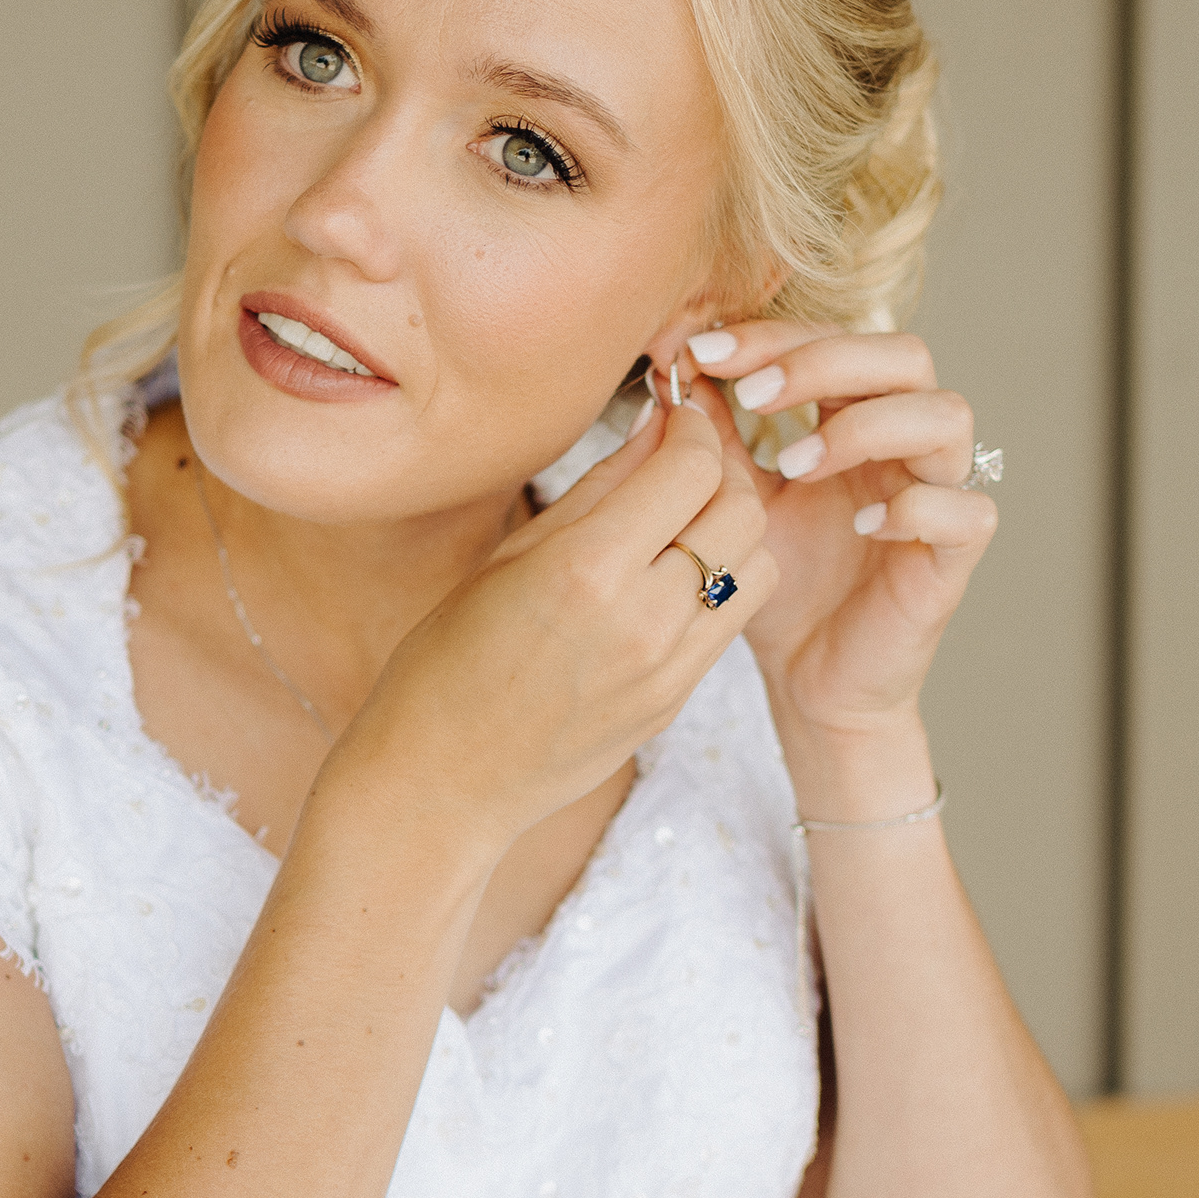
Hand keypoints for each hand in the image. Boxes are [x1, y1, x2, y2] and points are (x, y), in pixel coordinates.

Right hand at [323, 379, 775, 849]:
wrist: (442, 779)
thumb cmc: (449, 657)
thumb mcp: (512, 554)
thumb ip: (600, 487)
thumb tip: (657, 423)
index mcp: (586, 568)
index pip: (691, 468)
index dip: (691, 429)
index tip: (672, 418)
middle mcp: (641, 618)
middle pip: (742, 511)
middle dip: (720, 470)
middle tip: (683, 462)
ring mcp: (667, 668)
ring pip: (756, 565)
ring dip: (732, 531)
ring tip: (682, 524)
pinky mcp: (676, 702)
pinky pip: (731, 621)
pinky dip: (719, 584)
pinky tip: (671, 579)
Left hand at [687, 324, 993, 742]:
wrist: (809, 677)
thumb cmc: (781, 583)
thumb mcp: (735, 499)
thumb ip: (715, 434)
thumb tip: (675, 361)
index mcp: (857, 416)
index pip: (835, 340)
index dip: (775, 336)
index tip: (703, 351)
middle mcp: (907, 444)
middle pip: (904, 356)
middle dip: (825, 362)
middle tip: (754, 394)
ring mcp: (939, 494)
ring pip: (947, 417)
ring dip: (868, 426)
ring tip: (795, 465)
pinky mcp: (955, 558)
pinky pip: (968, 510)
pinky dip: (916, 507)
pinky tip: (861, 525)